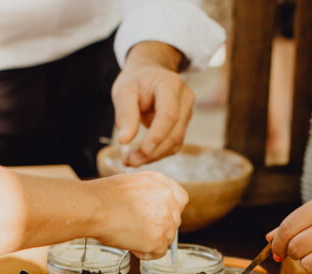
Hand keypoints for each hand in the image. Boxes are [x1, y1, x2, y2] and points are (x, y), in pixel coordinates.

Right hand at [86, 172, 188, 259]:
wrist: (94, 207)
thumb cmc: (102, 196)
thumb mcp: (131, 184)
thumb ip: (147, 194)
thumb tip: (149, 208)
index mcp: (162, 183)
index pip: (180, 199)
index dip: (169, 211)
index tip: (159, 217)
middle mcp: (168, 200)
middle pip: (174, 221)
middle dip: (158, 228)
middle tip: (137, 228)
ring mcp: (166, 220)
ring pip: (167, 238)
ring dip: (151, 240)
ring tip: (129, 234)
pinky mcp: (159, 239)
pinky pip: (158, 252)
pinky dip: (145, 252)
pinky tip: (130, 244)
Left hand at [112, 42, 193, 166]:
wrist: (150, 74)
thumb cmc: (136, 81)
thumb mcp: (124, 91)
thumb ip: (125, 114)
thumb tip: (124, 141)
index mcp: (171, 85)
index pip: (169, 115)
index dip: (157, 135)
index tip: (142, 151)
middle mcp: (185, 99)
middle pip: (174, 133)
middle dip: (152, 151)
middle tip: (129, 161)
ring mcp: (187, 113)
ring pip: (175, 142)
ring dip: (154, 156)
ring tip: (130, 160)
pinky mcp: (183, 125)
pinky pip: (173, 144)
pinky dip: (157, 153)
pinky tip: (140, 156)